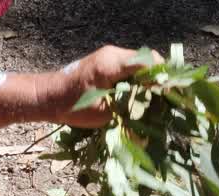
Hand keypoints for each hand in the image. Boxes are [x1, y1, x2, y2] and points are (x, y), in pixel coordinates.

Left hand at [40, 46, 160, 127]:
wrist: (47, 97)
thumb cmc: (71, 106)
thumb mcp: (104, 114)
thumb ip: (129, 111)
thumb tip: (154, 117)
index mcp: (112, 63)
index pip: (150, 61)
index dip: (164, 77)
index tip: (171, 95)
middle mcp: (113, 54)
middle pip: (148, 61)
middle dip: (158, 80)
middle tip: (165, 101)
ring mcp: (110, 56)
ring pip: (140, 64)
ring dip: (148, 81)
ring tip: (154, 101)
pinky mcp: (107, 62)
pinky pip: (130, 68)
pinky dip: (138, 81)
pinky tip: (139, 97)